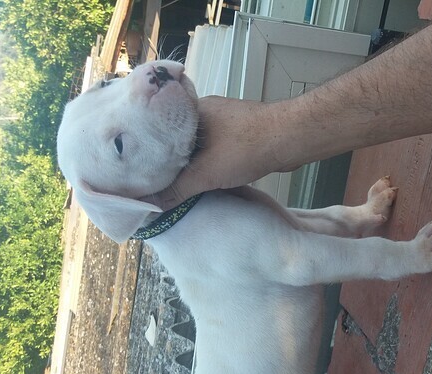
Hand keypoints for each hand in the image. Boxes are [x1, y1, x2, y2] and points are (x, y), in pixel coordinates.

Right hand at [144, 96, 290, 207]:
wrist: (290, 138)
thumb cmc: (246, 147)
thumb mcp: (206, 174)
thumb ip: (177, 190)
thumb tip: (153, 206)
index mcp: (190, 110)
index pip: (159, 129)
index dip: (150, 149)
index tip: (142, 167)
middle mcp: (206, 110)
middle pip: (179, 138)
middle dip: (172, 158)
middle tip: (160, 178)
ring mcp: (226, 119)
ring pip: (200, 143)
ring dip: (194, 160)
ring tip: (182, 180)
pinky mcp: (243, 130)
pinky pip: (218, 146)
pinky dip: (212, 160)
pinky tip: (210, 174)